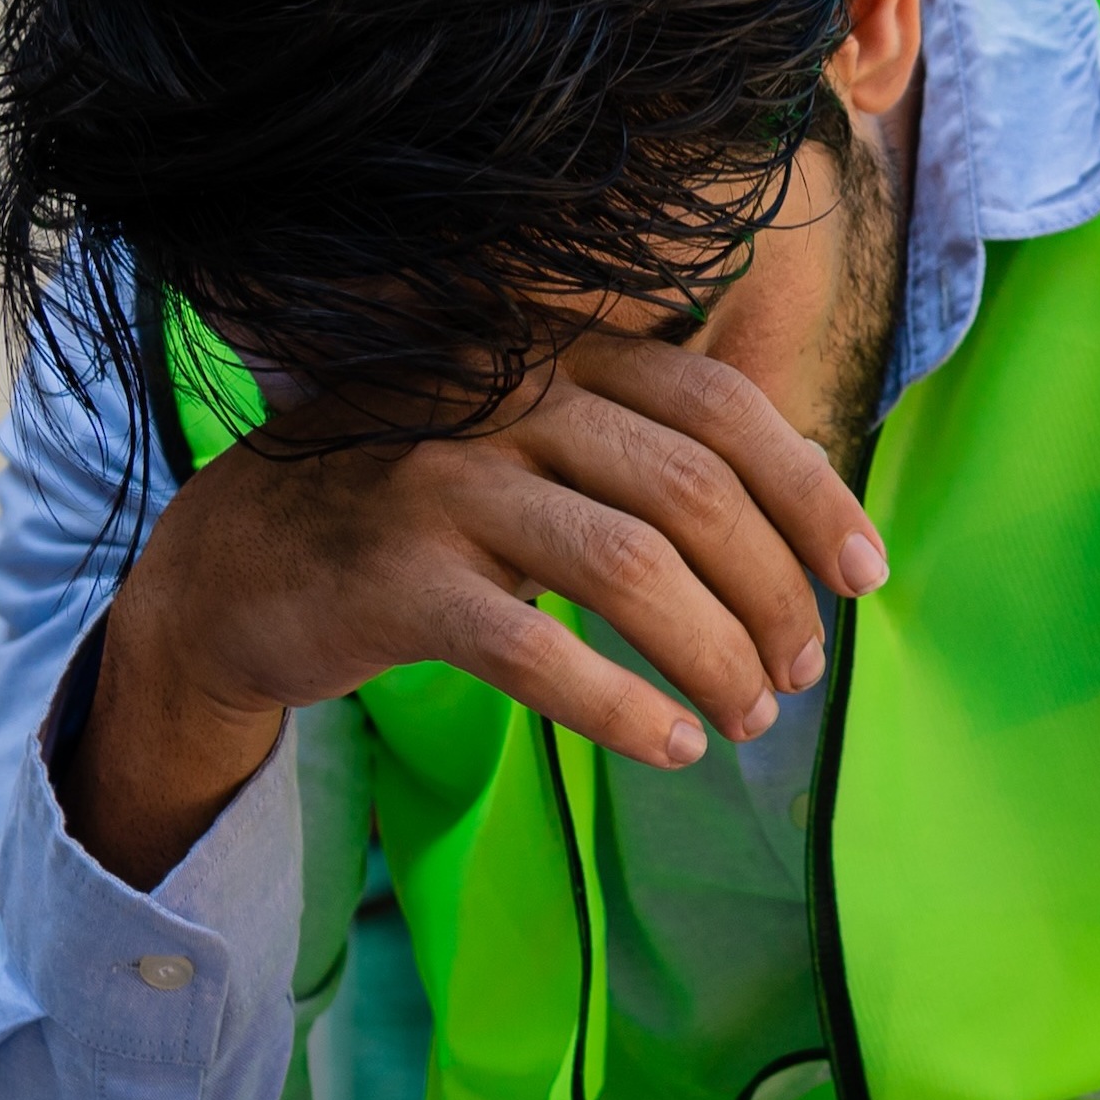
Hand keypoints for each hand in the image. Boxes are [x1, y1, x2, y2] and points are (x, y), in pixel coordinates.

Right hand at [64, 332, 888, 881]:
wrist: (234, 562)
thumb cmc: (417, 510)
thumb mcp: (527, 447)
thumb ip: (640, 451)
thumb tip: (805, 518)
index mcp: (552, 352)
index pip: (720, 404)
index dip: (810, 491)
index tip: (864, 574)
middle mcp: (501, 396)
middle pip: (693, 492)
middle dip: (773, 594)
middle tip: (801, 671)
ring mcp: (443, 483)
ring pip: (631, 570)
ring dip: (717, 657)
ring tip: (751, 717)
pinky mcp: (395, 580)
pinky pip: (539, 652)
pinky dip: (623, 708)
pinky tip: (671, 746)